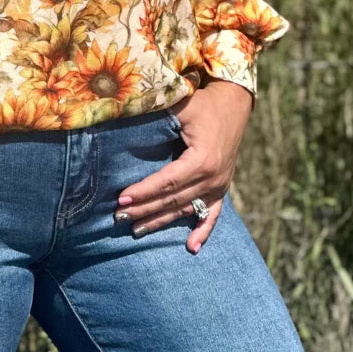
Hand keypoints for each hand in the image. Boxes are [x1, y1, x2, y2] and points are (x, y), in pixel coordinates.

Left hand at [114, 79, 252, 252]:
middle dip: (144, 209)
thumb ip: (158, 114)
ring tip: (136, 230)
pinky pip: (212, 214)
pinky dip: (202, 232)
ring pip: (186, 210)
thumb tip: (124, 117)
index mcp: (202, 160)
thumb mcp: (182, 106)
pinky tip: (191, 248)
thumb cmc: (203, 103)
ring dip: (161, 221)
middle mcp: (213, 178)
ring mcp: (219, 185)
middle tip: (119, 218)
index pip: (167, 182)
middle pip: (173, 200)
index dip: (144, 191)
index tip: (121, 199)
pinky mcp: (222, 188)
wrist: (233, 104)